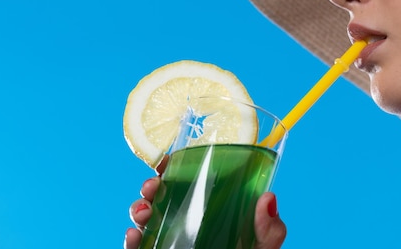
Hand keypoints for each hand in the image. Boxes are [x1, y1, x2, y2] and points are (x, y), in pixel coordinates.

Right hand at [123, 156, 286, 248]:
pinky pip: (138, 248)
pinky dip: (131, 240)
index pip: (190, 180)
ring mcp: (170, 242)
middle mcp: (186, 222)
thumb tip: (268, 198)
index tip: (168, 160)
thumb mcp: (263, 247)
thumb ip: (269, 229)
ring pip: (145, 218)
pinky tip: (134, 236)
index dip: (176, 167)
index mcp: (211, 209)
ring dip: (138, 209)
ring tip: (143, 212)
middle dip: (152, 186)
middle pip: (162, 195)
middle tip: (152, 186)